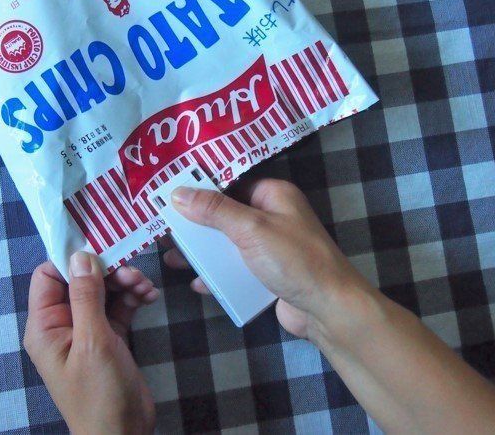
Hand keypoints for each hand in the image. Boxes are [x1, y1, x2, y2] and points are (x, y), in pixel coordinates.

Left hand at [24, 254, 158, 434]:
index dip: (72, 259)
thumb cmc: (100, 394)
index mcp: (45, 326)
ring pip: (103, 291)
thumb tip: (80, 255)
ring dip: (125, 284)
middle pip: (81, 280)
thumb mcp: (93, 341)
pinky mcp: (109, 337)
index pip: (49, 276)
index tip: (101, 245)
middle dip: (108, 272)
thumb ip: (86, 296)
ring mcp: (87, 330)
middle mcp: (63, 324)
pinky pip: (119, 306)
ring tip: (145, 287)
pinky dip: (133, 298)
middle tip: (133, 271)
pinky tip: (150, 297)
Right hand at [164, 179, 368, 337]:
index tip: (169, 196)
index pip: (230, 184)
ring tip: (172, 260)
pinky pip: (236, 269)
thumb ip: (214, 210)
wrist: (329, 310)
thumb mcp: (251, 228)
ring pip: (228, 244)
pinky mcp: (268, 274)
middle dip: (196, 226)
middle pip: (225, 216)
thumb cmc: (294, 259)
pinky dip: (218, 275)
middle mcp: (273, 217)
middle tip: (165, 232)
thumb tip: (178, 193)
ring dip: (203, 253)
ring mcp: (271, 247)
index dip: (200, 190)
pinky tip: (198, 284)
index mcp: (273, 195)